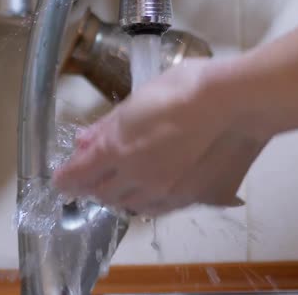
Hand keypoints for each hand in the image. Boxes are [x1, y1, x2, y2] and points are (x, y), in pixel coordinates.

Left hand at [53, 59, 266, 215]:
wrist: (236, 104)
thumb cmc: (189, 88)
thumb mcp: (141, 97)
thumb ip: (110, 124)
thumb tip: (84, 142)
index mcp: (119, 148)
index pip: (78, 174)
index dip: (65, 178)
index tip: (61, 178)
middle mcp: (137, 177)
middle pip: (101, 194)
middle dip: (91, 186)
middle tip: (91, 176)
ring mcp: (165, 191)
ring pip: (129, 205)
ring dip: (118, 196)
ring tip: (121, 183)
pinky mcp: (188, 197)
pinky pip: (157, 209)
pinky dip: (145, 202)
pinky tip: (150, 191)